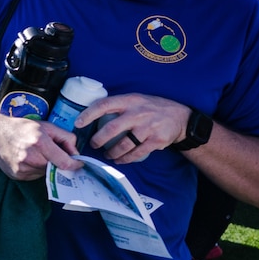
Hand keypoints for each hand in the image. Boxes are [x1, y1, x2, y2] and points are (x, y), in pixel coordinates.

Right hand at [0, 117, 79, 180]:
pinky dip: (36, 170)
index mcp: (40, 143)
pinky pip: (35, 176)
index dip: (75, 165)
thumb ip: (66, 137)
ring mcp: (23, 168)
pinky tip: (28, 160)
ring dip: (47, 166)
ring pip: (46, 173)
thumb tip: (76, 153)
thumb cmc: (22, 128)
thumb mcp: (47, 126)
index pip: (64, 162)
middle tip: (54, 154)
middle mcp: (31, 158)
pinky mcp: (17, 175)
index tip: (79, 163)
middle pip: (56, 168)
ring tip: (37, 155)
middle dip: (59, 163)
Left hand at [73, 93, 190, 163]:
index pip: (105, 105)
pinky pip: (136, 153)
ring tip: (107, 154)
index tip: (78, 123)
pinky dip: (125, 158)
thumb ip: (119, 105)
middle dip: (98, 139)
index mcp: (130, 100)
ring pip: (123, 144)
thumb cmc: (152, 108)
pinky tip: (120, 159)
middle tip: (93, 145)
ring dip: (112, 152)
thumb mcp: (136, 99)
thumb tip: (93, 115)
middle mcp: (138, 113)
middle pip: (112, 128)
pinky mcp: (156, 140)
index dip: (89, 114)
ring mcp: (148, 127)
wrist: (180, 117)